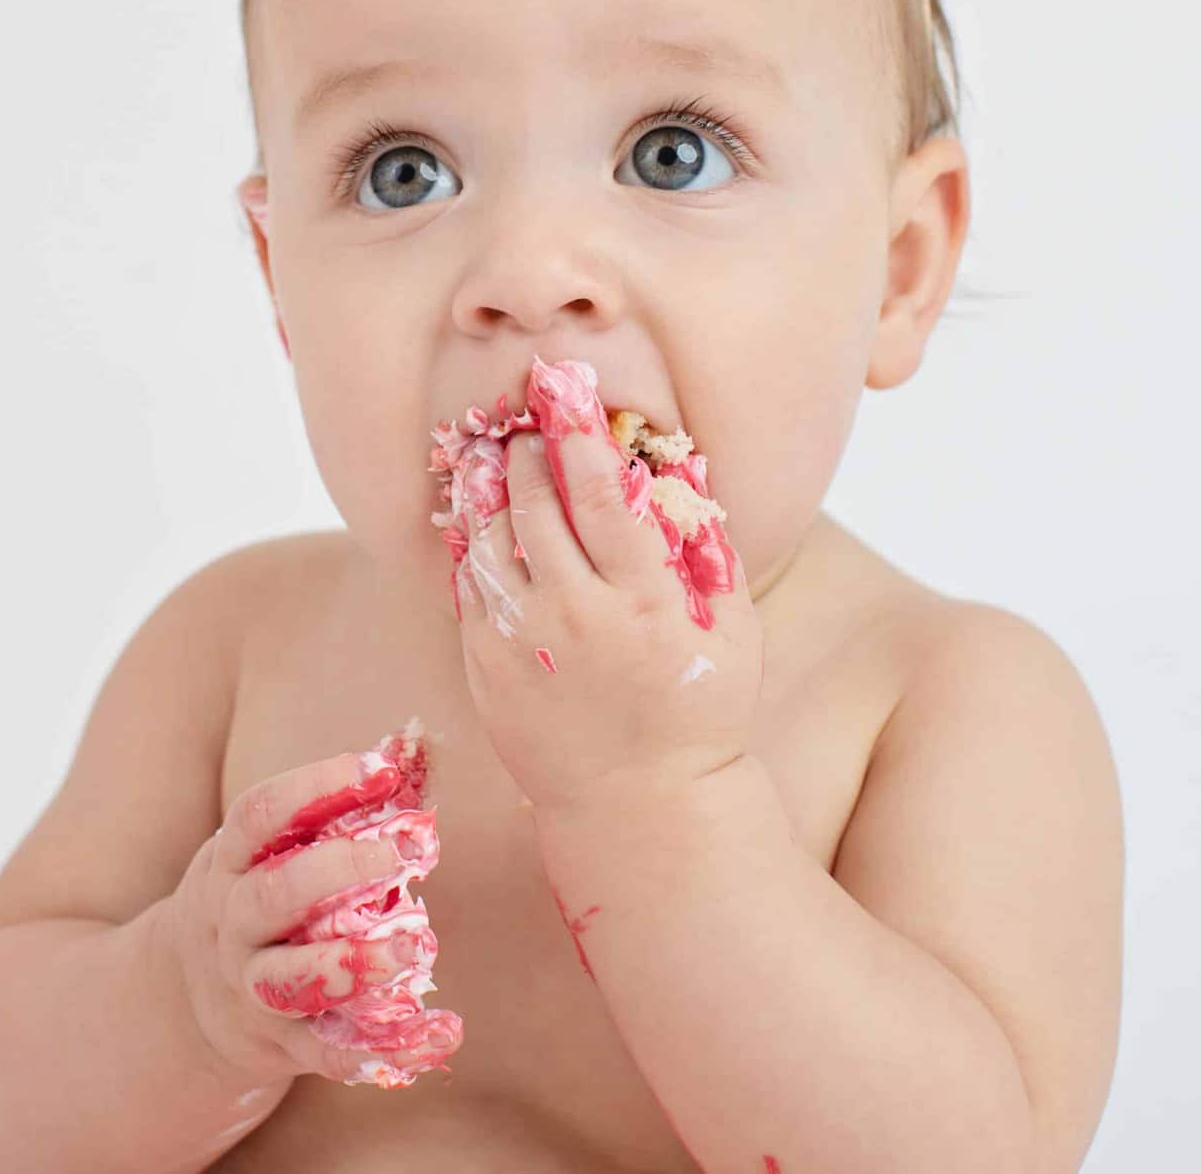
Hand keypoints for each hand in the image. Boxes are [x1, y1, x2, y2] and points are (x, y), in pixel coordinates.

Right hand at [163, 749, 461, 1088]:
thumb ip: (331, 806)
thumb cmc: (254, 895)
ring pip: (296, 979)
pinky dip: (389, 1048)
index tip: (378, 768)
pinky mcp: (285, 1046)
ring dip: (357, 962)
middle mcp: (233, 926)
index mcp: (230, 863)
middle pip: (276, 894)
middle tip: (404, 851)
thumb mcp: (269, 849)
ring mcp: (253, 990)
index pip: (259, 814)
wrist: (183, 1004)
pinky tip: (443, 1033)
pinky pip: (335, 1052)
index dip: (315, 785)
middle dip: (340, 869)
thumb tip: (407, 748)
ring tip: (420, 943)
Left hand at [452, 376, 762, 815]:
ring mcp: (521, 646)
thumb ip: (707, 546)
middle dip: (528, 450)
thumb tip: (680, 466)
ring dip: (491, 488)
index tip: (566, 388)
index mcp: (644, 602)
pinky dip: (472, 544)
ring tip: (499, 462)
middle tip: (529, 425)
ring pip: (489, 538)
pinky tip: (482, 521)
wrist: (640, 811)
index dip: (579, 431)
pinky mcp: (483, 671)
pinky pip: (467, 587)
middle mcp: (576, 618)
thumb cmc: (699, 712)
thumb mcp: (733, 631)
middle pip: (536, 503)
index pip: (602, 492)